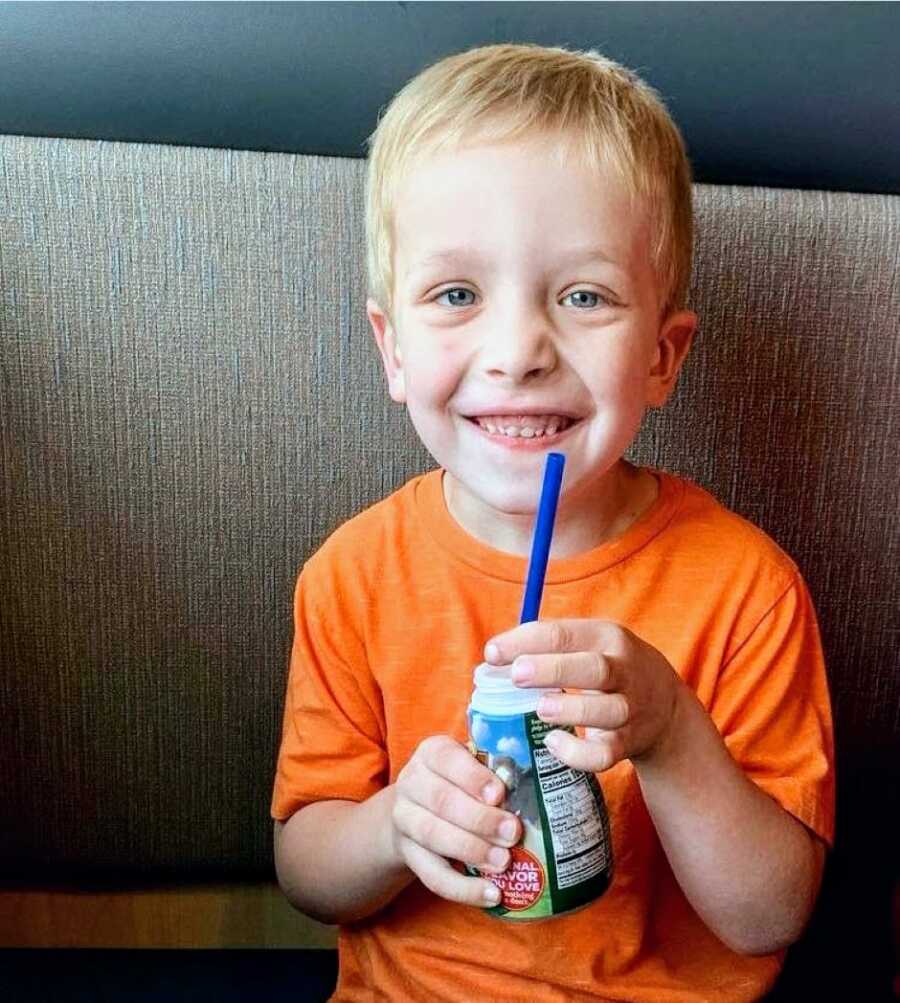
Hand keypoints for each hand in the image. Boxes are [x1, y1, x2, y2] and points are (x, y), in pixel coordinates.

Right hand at [389, 735, 522, 907]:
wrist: (417, 809)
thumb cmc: (459, 783)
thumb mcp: (472, 765)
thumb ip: (496, 771)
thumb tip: (544, 783)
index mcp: (432, 752)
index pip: (447, 759)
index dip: (473, 778)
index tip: (499, 794)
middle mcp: (412, 781)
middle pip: (441, 800)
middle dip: (480, 819)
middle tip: (513, 832)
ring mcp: (404, 818)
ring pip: (433, 836)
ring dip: (472, 851)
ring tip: (504, 862)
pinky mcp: (409, 854)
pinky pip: (432, 876)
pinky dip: (463, 889)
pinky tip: (492, 894)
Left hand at [485, 620, 683, 772]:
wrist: (666, 707)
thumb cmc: (609, 669)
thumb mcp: (591, 644)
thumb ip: (549, 647)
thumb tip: (493, 659)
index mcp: (606, 637)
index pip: (563, 633)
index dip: (525, 641)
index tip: (492, 653)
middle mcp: (624, 670)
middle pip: (594, 668)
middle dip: (554, 670)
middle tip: (517, 675)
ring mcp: (630, 708)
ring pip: (607, 710)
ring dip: (571, 710)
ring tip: (540, 709)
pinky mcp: (629, 743)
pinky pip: (606, 753)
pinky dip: (579, 754)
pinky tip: (552, 744)